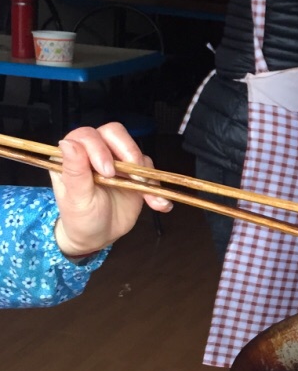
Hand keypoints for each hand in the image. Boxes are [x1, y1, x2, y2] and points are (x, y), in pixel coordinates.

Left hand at [50, 123, 171, 258]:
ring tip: (149, 197)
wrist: (97, 237)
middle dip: (128, 152)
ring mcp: (117, 161)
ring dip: (145, 172)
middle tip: (133, 177)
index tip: (108, 173)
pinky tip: (158, 204)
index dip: (100, 149)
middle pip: (114, 133)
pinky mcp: (135, 172)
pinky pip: (149, 170)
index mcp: (75, 156)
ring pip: (135, 149)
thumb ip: (74, 170)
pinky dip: (156, 186)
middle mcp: (96, 153)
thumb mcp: (76, 198)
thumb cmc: (80, 218)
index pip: (88, 136)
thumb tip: (68, 142)